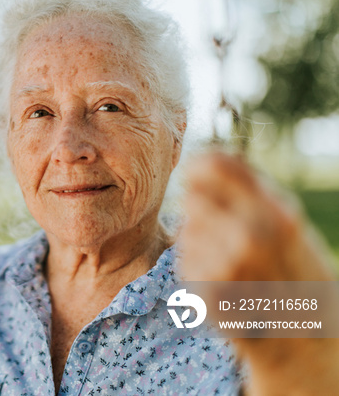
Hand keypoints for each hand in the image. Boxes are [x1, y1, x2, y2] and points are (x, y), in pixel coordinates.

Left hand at [179, 151, 334, 282]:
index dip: (199, 166)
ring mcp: (225, 268)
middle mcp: (248, 238)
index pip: (212, 167)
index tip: (199, 172)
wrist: (305, 333)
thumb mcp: (288, 218)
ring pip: (187, 228)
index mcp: (275, 213)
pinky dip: (200, 264)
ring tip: (232, 258)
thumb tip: (206, 156)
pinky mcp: (205, 293)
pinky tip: (226, 278)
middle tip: (228, 226)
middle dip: (204, 206)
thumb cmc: (296, 265)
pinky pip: (185, 257)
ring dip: (203, 238)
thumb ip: (249, 186)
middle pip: (192, 196)